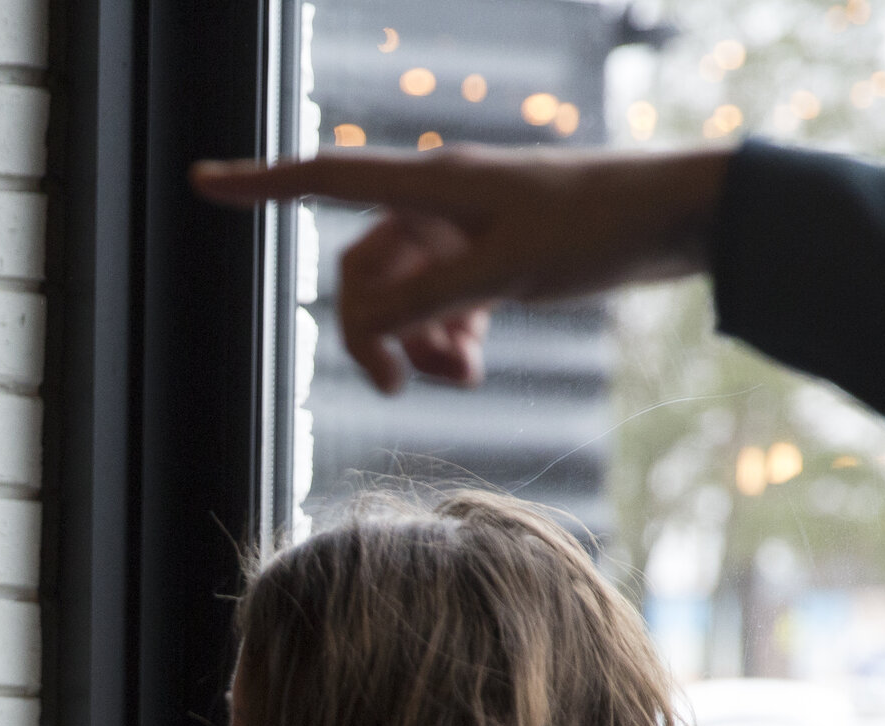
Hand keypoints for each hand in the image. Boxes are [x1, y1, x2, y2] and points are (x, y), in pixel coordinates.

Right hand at [190, 145, 733, 393]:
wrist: (682, 219)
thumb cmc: (598, 229)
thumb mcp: (503, 273)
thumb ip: (422, 302)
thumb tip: (358, 327)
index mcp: (431, 184)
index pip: (324, 179)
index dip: (259, 186)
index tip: (202, 182)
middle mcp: (437, 202)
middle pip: (363, 271)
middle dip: (373, 331)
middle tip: (398, 387)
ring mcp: (465, 229)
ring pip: (402, 296)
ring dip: (416, 343)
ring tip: (460, 377)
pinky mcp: (494, 254)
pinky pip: (440, 302)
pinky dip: (446, 336)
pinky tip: (475, 360)